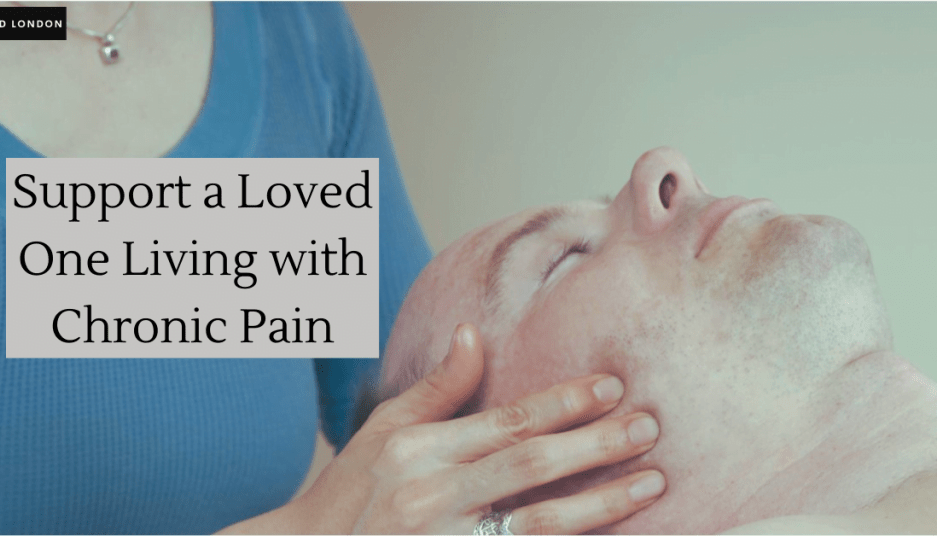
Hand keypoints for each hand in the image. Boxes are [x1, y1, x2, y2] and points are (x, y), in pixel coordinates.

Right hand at [295, 323, 663, 533]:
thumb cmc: (350, 492)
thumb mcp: (383, 431)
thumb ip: (437, 388)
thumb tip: (474, 332)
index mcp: (417, 451)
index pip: (505, 422)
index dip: (563, 404)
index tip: (612, 387)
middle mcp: (431, 496)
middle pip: (530, 467)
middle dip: (595, 445)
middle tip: (648, 426)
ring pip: (538, 525)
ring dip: (601, 504)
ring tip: (651, 482)